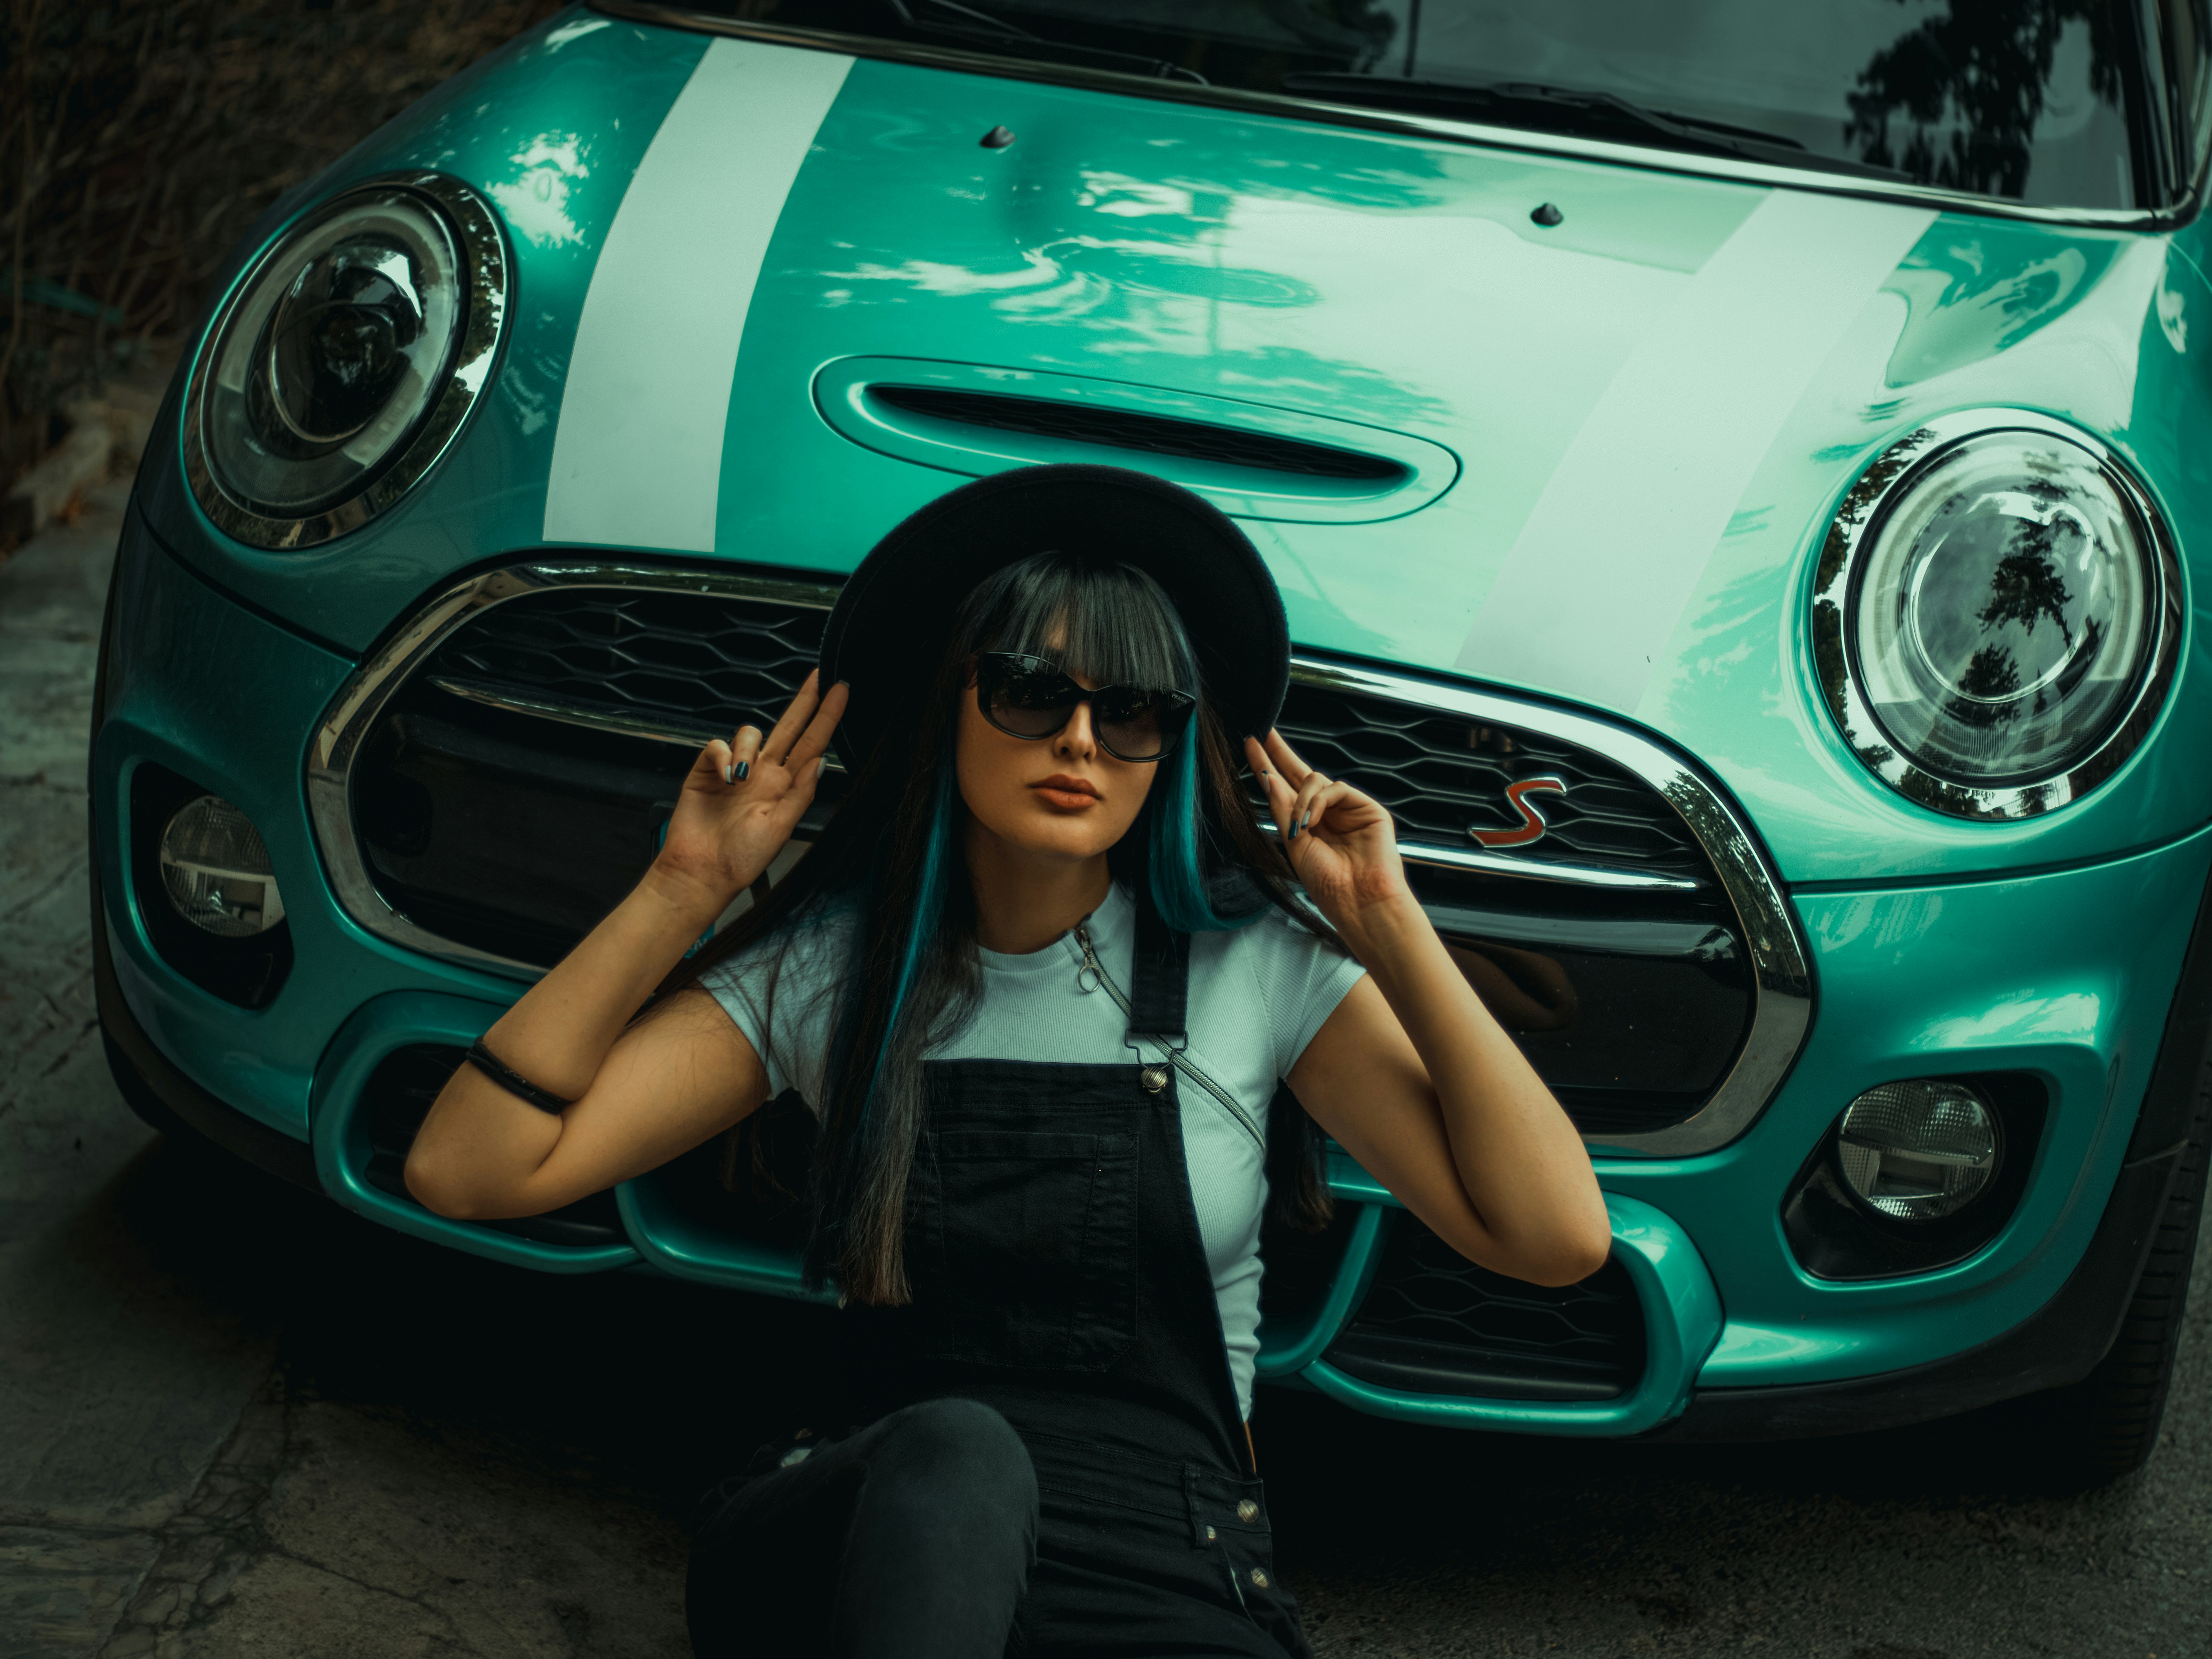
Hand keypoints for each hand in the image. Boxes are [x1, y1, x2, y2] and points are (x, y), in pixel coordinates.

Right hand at [652, 671, 847, 919]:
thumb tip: (821, 759)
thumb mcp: (782, 826)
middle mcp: (764, 775)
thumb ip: (802, 791)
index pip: (811, 744)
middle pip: (787, 728)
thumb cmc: (742, 858)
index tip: (842, 691)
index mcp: (785, 787)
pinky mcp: (706, 770)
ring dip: (747, 747)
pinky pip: (717, 745)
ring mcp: (735, 770)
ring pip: (750, 733)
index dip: (826, 717)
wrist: (702, 872)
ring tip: (740, 779)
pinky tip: (723, 778)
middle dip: (804, 701)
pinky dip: (721, 756)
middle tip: (820, 678)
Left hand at [1245, 730, 1411, 929]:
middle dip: (1279, 753)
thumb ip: (1282, 810)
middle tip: (1262, 734)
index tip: (1251, 746)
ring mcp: (1347, 808)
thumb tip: (1268, 778)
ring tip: (1300, 826)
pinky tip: (1313, 821)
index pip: (1284, 788)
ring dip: (1300, 799)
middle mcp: (1326, 813)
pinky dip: (1319, 802)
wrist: (1359, 901)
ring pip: (1314, 779)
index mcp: (1307, 824)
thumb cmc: (1329, 884)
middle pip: (1299, 773)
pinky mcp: (1366, 807)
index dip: (1268, 766)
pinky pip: (1335, 788)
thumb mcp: (1294, 845)